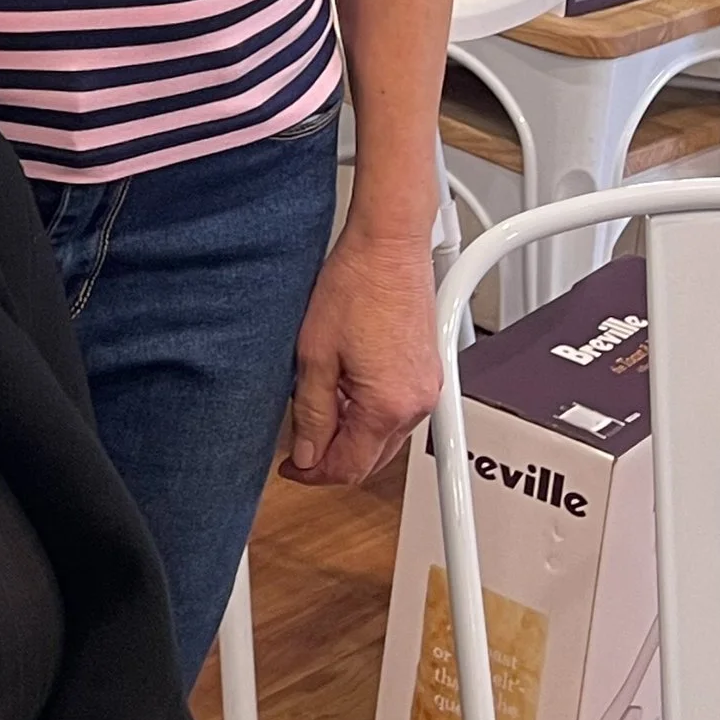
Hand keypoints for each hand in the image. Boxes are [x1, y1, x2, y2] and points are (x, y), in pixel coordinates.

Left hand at [280, 220, 439, 486]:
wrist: (388, 245)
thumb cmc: (355, 285)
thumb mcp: (314, 355)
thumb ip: (312, 413)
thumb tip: (308, 454)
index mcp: (387, 407)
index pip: (350, 468)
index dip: (313, 474)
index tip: (290, 467)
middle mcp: (416, 404)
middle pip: (371, 458)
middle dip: (333, 458)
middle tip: (299, 445)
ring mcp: (427, 389)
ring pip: (385, 437)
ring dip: (351, 435)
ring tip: (318, 410)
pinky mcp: (429, 372)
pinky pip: (397, 411)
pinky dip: (370, 413)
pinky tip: (345, 392)